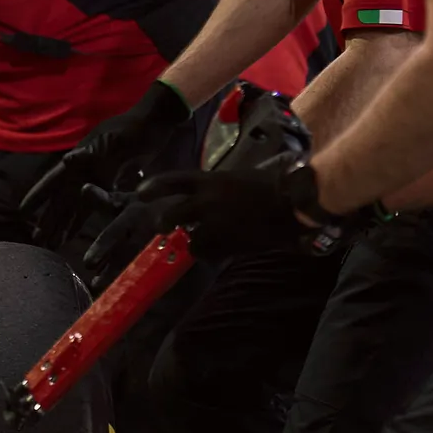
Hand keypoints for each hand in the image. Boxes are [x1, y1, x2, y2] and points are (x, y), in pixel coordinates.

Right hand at [18, 82, 196, 249]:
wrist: (154, 125)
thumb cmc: (129, 128)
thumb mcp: (109, 138)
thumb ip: (89, 151)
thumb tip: (67, 160)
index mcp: (78, 160)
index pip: (53, 180)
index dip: (38, 196)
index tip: (23, 212)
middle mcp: (82, 172)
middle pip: (61, 199)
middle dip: (49, 219)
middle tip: (37, 240)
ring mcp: (96, 180)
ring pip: (76, 206)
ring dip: (64, 224)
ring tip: (53, 244)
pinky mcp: (111, 185)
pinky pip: (96, 206)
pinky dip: (85, 220)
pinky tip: (77, 234)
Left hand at [139, 150, 336, 257]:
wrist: (292, 202)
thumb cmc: (271, 184)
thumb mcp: (238, 177)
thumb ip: (216, 189)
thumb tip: (203, 198)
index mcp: (210, 181)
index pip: (173, 182)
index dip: (154, 187)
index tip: (139, 194)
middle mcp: (206, 202)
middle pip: (172, 215)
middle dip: (164, 223)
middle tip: (163, 228)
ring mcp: (216, 224)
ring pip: (192, 240)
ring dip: (195, 243)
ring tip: (202, 243)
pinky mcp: (228, 244)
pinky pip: (211, 253)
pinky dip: (212, 254)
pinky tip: (221, 251)